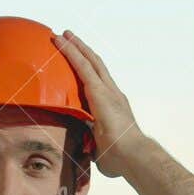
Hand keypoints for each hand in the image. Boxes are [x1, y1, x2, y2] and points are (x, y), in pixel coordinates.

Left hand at [52, 30, 148, 178]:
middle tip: (69, 38)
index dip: (90, 71)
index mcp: (114, 107)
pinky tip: (60, 40)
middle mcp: (113, 94)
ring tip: (62, 34)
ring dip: (75, 46)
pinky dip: (70, 51)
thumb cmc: (120, 160)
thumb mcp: (101, 150)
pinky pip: (81, 65)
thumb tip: (86, 149)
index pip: (100, 84)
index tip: (80, 62)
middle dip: (83, 51)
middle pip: (96, 66)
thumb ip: (92, 145)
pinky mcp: (98, 90)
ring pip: (88, 61)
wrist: (132, 155)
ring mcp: (107, 90)